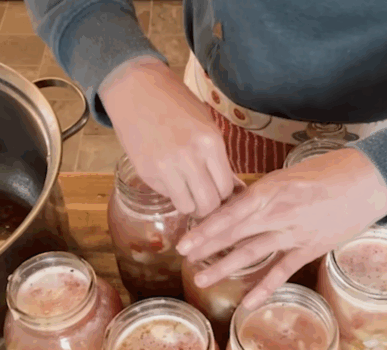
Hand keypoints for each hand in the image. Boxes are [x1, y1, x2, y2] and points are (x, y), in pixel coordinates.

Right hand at [99, 56, 233, 215]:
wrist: (136, 89)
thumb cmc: (176, 105)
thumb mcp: (206, 126)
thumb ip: (218, 159)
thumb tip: (233, 190)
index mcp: (210, 143)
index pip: (226, 188)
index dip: (224, 195)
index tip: (218, 192)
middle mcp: (190, 158)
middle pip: (209, 204)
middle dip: (208, 206)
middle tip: (204, 198)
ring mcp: (166, 167)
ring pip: (188, 207)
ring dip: (189, 204)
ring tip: (187, 193)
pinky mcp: (147, 173)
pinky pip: (168, 196)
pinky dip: (171, 193)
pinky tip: (169, 178)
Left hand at [176, 148, 386, 307]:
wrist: (369, 181)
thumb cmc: (328, 170)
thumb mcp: (289, 174)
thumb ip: (263, 192)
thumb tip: (237, 204)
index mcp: (271, 190)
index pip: (230, 212)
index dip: (206, 229)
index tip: (185, 240)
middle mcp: (279, 214)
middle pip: (236, 234)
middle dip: (208, 248)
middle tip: (185, 260)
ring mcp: (294, 234)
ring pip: (254, 254)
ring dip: (227, 268)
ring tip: (203, 280)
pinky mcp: (310, 249)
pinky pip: (283, 271)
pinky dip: (265, 288)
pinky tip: (248, 302)